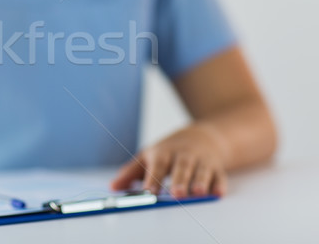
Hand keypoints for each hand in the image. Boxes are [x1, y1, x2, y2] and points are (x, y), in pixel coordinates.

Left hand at [110, 125, 228, 197]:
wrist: (200, 137)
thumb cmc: (169, 151)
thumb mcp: (148, 156)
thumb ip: (131, 173)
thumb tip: (113, 187)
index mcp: (164, 153)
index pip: (158, 165)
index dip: (154, 179)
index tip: (149, 193)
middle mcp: (183, 156)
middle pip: (181, 167)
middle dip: (179, 180)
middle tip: (176, 195)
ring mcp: (201, 161)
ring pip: (201, 171)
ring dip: (199, 182)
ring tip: (197, 193)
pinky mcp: (216, 168)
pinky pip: (218, 176)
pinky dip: (219, 184)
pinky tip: (217, 193)